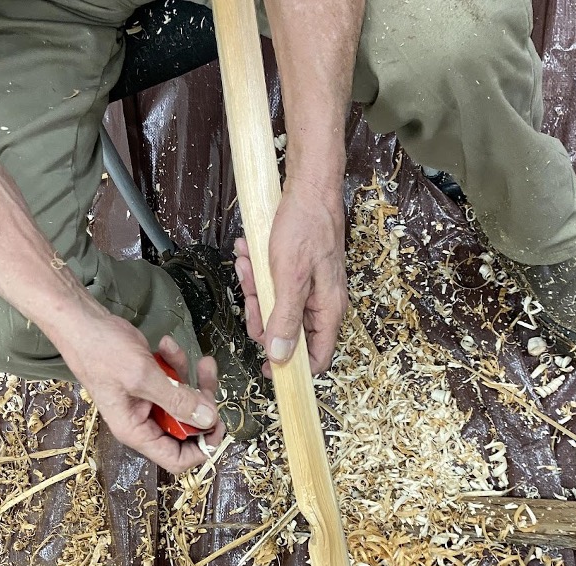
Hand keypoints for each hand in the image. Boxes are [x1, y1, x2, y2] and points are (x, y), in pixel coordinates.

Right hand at [58, 309, 222, 473]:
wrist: (81, 322)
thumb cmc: (101, 352)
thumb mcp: (143, 376)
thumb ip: (178, 400)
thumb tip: (209, 420)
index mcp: (137, 431)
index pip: (177, 460)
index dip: (202, 448)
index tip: (218, 424)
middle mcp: (143, 422)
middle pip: (187, 429)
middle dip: (202, 404)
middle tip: (208, 381)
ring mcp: (147, 402)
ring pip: (185, 403)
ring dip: (193, 380)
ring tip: (196, 359)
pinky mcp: (150, 383)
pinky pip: (174, 382)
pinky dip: (177, 364)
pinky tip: (167, 346)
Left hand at [233, 178, 347, 375]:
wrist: (308, 187)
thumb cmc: (306, 227)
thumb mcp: (290, 278)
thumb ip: (285, 319)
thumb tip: (280, 357)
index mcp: (328, 311)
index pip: (316, 359)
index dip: (292, 368)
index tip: (266, 368)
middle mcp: (320, 305)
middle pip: (287, 334)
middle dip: (262, 317)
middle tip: (249, 297)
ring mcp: (308, 290)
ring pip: (274, 309)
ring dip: (255, 290)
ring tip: (247, 264)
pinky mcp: (295, 275)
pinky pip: (272, 287)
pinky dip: (256, 274)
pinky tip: (249, 254)